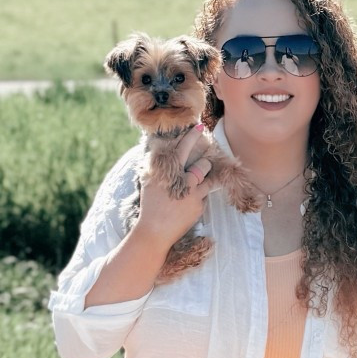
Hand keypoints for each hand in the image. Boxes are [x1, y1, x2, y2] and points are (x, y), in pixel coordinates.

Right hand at [135, 123, 214, 250]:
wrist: (155, 231)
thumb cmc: (149, 205)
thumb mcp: (148, 182)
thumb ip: (154, 165)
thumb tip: (156, 150)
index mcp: (169, 172)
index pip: (183, 149)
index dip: (192, 136)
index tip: (199, 126)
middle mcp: (182, 180)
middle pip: (203, 165)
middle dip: (204, 164)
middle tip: (201, 167)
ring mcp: (193, 194)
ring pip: (209, 179)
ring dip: (205, 180)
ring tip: (196, 186)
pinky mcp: (199, 206)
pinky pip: (204, 196)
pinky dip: (199, 198)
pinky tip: (187, 206)